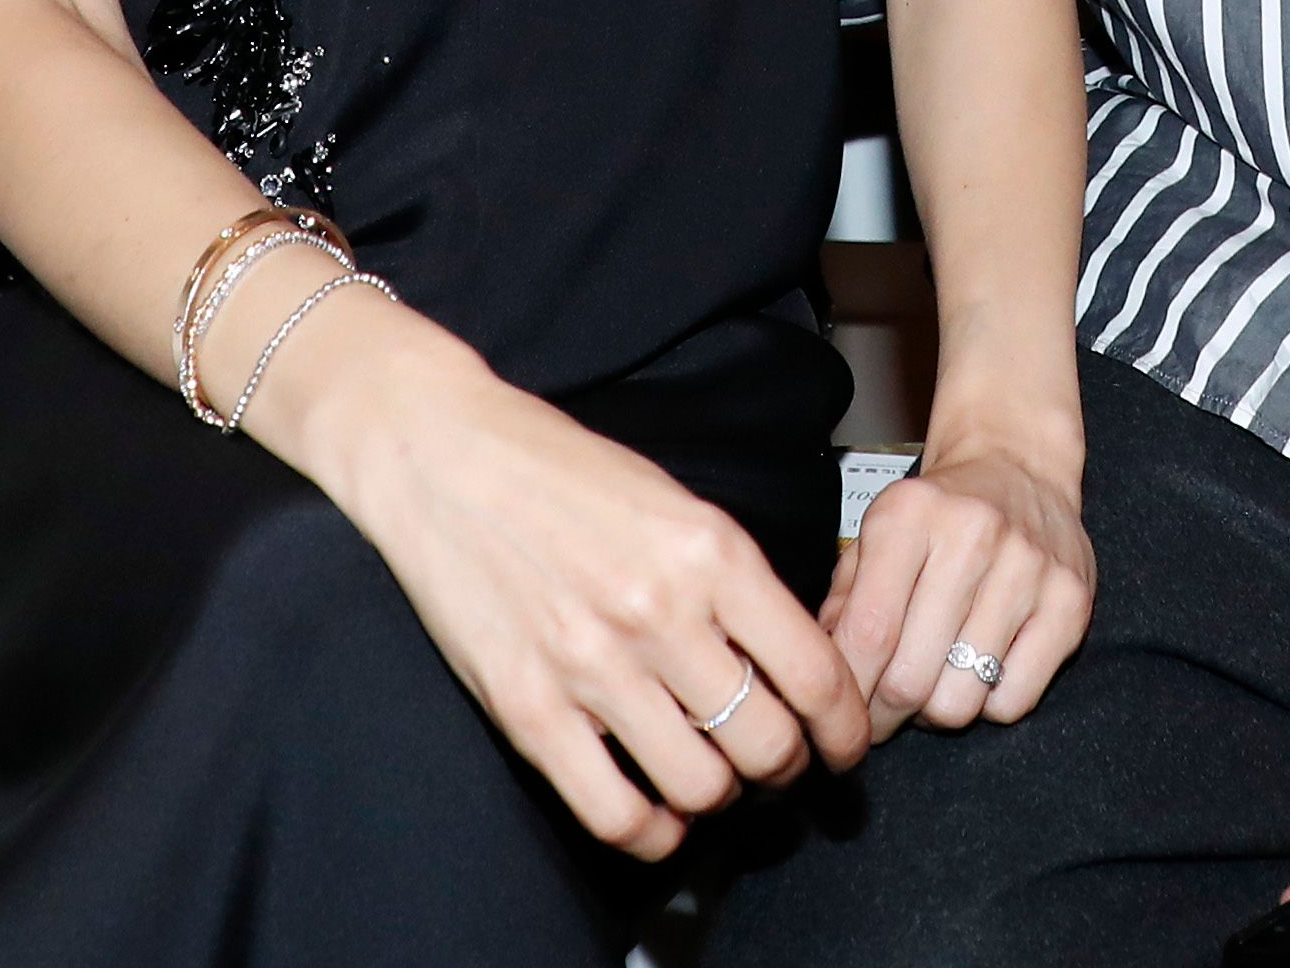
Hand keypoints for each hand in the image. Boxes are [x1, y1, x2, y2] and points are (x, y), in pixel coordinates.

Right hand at [296, 308, 871, 861]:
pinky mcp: (530, 708)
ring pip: (700, 787)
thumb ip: (731, 576)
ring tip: (710, 777)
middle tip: (774, 758)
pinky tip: (655, 814)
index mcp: (711, 551)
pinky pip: (615, 813)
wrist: (445, 457)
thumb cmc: (561, 471)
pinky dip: (651, 833)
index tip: (842, 742)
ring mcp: (593, 666)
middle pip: (766, 743)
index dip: (844, 726)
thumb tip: (787, 657)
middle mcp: (661, 612)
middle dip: (785, 765)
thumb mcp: (674, 500)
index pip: (814, 673)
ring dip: (719, 796)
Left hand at [821, 440, 1094, 741]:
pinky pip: (1013, 702)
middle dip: (887, 713)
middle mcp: (973, 535)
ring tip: (934, 682)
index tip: (843, 711)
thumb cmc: (936, 514)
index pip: (869, 631)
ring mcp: (1029, 569)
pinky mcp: (1071, 603)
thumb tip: (828, 674)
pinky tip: (979, 672)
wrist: (1017, 466)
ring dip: (937, 711)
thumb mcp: (878, 533)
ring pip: (961, 701)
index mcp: (911, 513)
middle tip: (884, 710)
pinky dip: (987, 705)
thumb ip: (844, 601)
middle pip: (912, 678)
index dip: (850, 690)